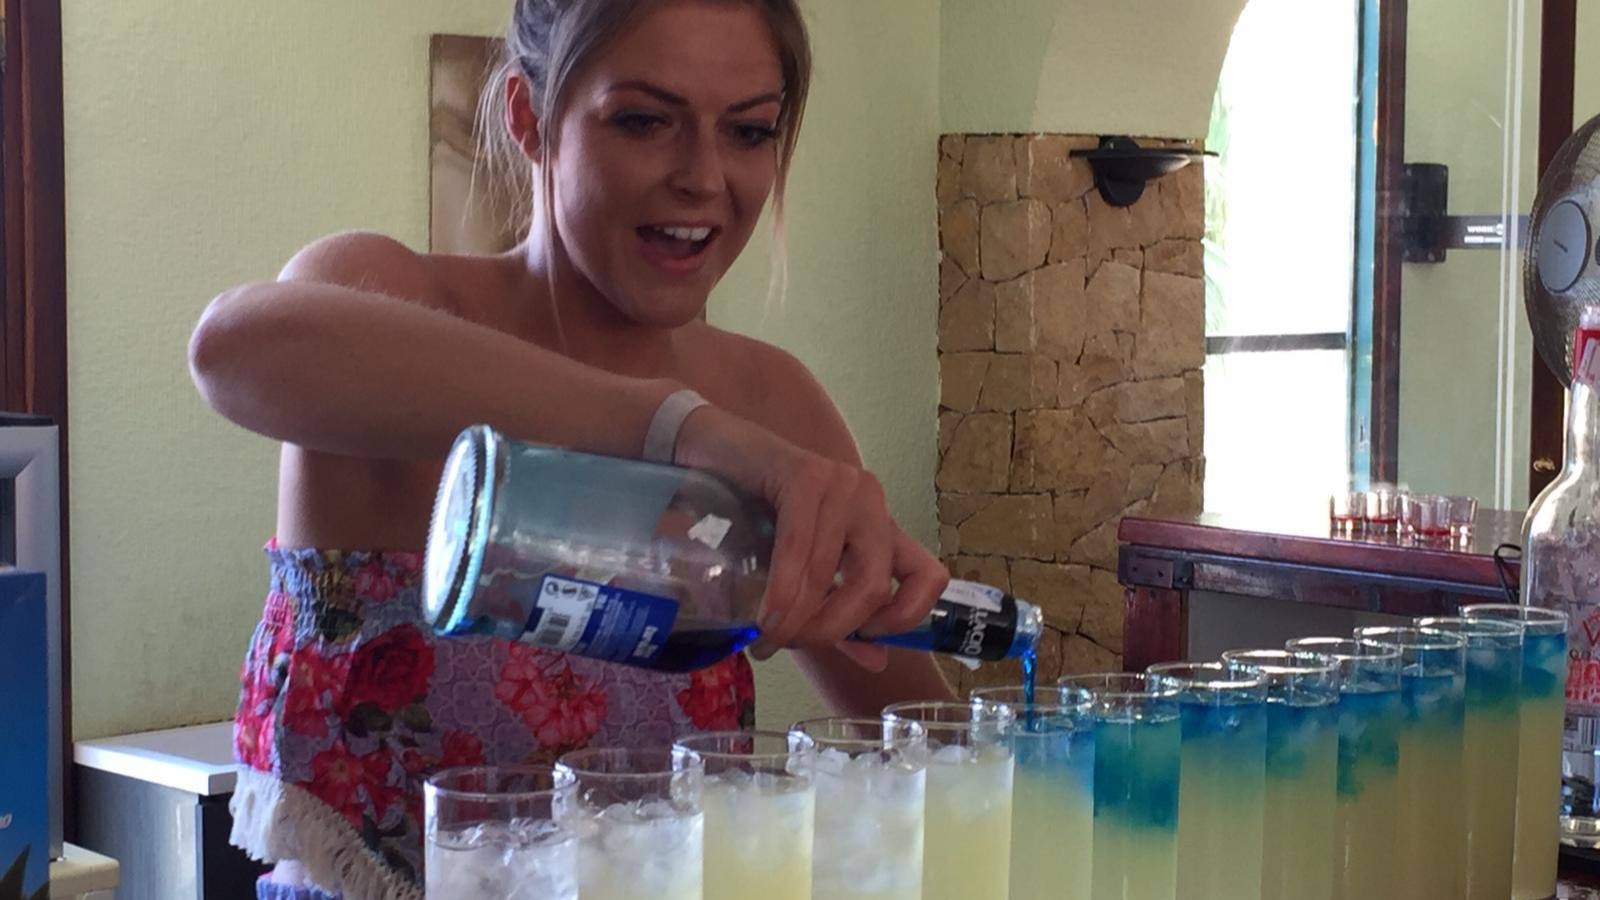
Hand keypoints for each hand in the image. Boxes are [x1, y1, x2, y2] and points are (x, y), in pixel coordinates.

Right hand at [673, 406, 948, 668]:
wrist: (709, 453)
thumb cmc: (753, 516)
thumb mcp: (802, 573)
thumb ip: (841, 617)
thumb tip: (879, 661)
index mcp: (881, 527)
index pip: (927, 575)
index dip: (906, 617)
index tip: (864, 639)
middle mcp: (871, 503)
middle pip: (873, 586)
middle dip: (829, 629)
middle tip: (789, 644)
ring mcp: (841, 485)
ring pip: (828, 573)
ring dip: (793, 619)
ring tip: (764, 638)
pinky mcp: (806, 475)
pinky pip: (798, 548)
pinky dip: (779, 592)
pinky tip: (762, 616)